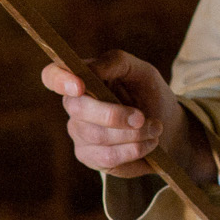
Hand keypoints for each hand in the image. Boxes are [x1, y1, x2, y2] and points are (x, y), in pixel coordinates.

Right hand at [41, 52, 217, 184]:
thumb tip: (92, 69)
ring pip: (98, 135)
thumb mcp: (140, 71)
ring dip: (133, 134)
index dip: (59, 80)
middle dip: (114, 115)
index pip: (52, 76)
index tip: (79, 86)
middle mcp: (74, 105)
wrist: (166, 126)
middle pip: (78, 108)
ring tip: (155, 129)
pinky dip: (135, 149)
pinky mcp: (89, 156)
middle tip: (142, 118)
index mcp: (83, 78)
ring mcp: (78, 132)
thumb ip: (116, 63)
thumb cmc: (148, 93)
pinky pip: (108, 156)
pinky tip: (149, 143)